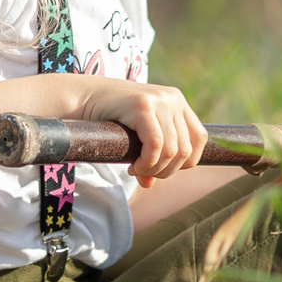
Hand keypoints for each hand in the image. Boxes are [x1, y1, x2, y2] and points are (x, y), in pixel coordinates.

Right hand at [72, 80, 207, 185]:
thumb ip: (151, 158)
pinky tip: (133, 167)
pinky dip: (146, 163)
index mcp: (178, 102)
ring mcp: (160, 100)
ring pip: (171, 151)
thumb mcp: (137, 139)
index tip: (160, 169)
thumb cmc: (110, 120)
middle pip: (185, 149)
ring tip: (136, 171)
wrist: (83, 99)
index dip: (185, 162)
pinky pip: (156, 145)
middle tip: (145, 174)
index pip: (199, 139)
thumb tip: (150, 184)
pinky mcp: (143, 106)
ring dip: (154, 169)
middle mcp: (173, 98)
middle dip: (166, 170)